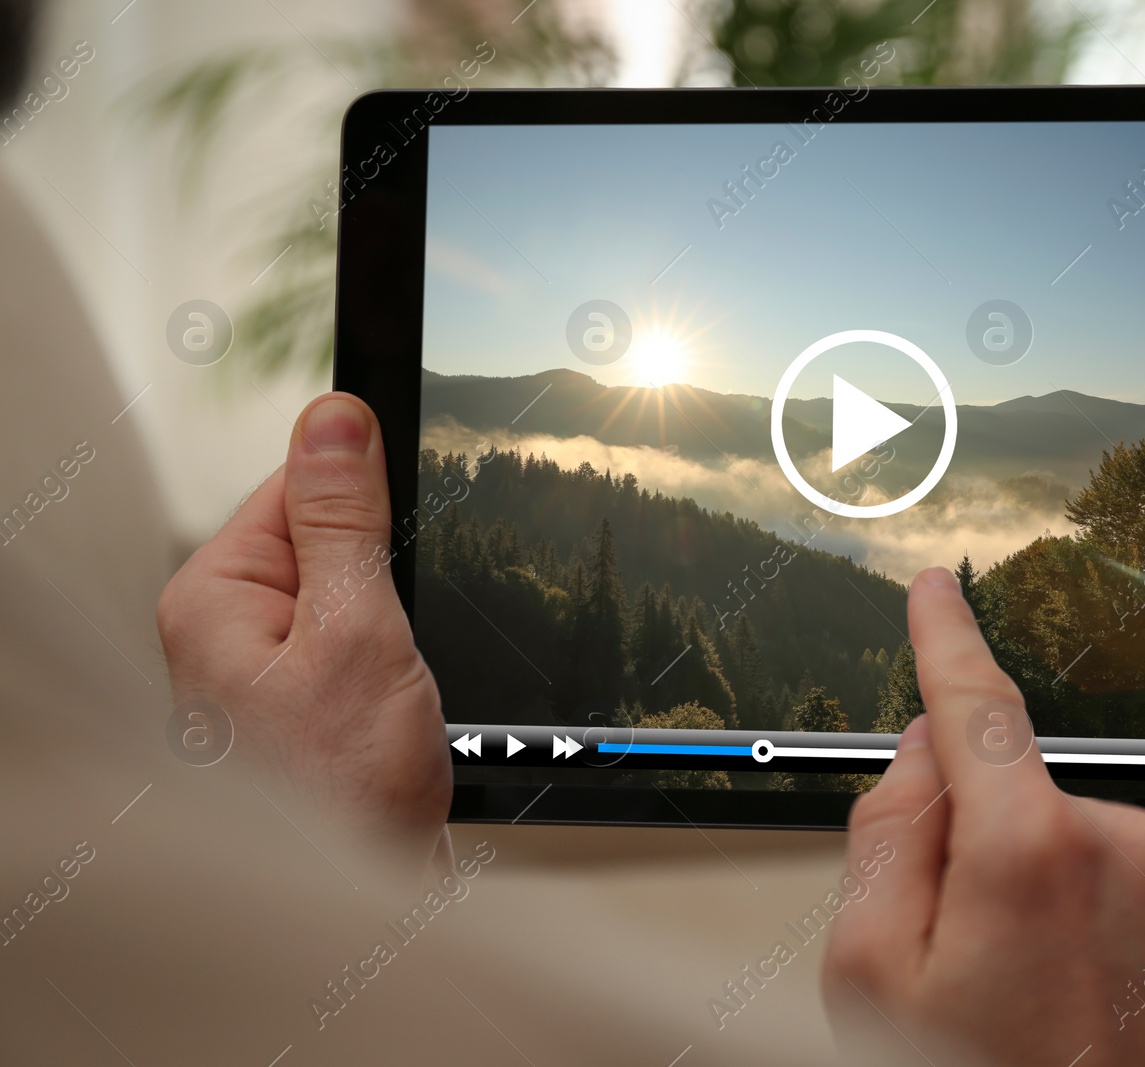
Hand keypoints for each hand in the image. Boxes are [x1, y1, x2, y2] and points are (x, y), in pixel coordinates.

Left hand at [157, 393, 452, 871]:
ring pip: (359, 597)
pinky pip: (364, 645)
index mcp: (216, 595)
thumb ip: (345, 517)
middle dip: (388, 580)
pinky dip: (397, 666)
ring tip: (391, 694)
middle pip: (333, 541)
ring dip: (398, 631)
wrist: (364, 902)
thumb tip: (335, 416)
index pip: (296, 485)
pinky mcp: (308, 705)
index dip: (367, 507)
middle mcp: (230, 629)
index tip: (403, 540)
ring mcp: (269, 671)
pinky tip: (398, 711)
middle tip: (392, 644)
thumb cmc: (341, 793)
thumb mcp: (357, 629)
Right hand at [823, 567, 1144, 1065]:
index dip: (946, 640)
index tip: (939, 594)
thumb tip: (925, 757)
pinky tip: (1116, 1014)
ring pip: (1106, 854)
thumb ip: (887, 836)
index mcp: (1027, 851)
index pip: (976, 707)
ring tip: (1059, 1010)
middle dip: (1000, 854)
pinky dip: (1139, 938)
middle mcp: (1130, 851)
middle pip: (1035, 803)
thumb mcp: (869, 979)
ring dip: (1073, 903)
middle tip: (983, 963)